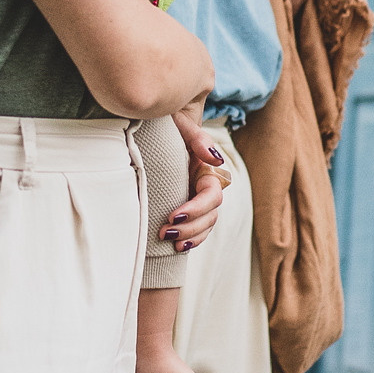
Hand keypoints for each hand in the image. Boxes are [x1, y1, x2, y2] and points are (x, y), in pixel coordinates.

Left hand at [160, 133, 227, 252]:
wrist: (159, 130)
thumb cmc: (170, 125)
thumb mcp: (181, 126)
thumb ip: (198, 138)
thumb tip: (214, 159)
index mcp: (207, 170)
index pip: (211, 195)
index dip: (196, 208)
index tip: (173, 215)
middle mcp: (206, 187)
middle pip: (210, 215)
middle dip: (190, 226)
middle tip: (165, 232)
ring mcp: (199, 199)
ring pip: (206, 225)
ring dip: (190, 236)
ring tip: (169, 241)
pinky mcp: (189, 208)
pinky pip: (199, 229)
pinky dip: (192, 240)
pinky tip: (178, 247)